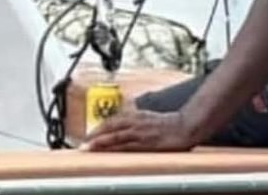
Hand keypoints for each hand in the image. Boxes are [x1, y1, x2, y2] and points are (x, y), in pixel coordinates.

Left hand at [80, 110, 196, 152]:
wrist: (185, 126)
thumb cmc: (169, 124)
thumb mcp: (149, 118)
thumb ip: (136, 121)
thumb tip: (125, 126)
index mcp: (134, 115)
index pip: (111, 120)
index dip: (98, 128)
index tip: (88, 135)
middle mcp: (134, 121)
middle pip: (109, 127)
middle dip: (94, 135)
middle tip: (82, 143)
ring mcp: (139, 131)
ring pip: (115, 136)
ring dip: (100, 141)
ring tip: (88, 147)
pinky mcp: (146, 142)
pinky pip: (126, 145)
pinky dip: (114, 148)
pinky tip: (107, 152)